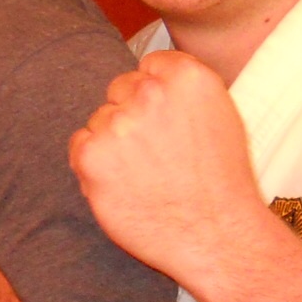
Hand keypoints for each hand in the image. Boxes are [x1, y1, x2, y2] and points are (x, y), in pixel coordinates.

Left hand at [69, 50, 268, 294]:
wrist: (216, 235)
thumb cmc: (221, 182)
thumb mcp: (220, 116)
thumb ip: (182, 90)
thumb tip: (149, 76)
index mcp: (187, 77)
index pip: (150, 65)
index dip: (156, 96)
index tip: (166, 121)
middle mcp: (150, 93)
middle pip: (120, 89)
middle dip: (132, 115)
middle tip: (156, 154)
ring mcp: (118, 123)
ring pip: (100, 120)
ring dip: (113, 142)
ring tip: (146, 175)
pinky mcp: (92, 155)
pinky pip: (80, 145)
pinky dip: (94, 164)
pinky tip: (125, 185)